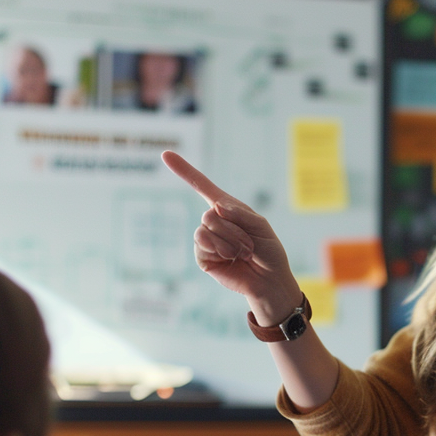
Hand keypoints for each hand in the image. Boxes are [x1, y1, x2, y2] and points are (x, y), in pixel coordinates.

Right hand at [162, 150, 301, 323]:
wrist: (269, 281)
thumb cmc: (269, 252)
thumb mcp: (261, 226)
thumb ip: (240, 213)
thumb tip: (217, 207)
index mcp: (228, 208)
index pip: (202, 186)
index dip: (184, 170)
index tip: (166, 155)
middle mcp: (214, 221)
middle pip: (210, 213)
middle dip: (234, 230)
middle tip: (249, 244)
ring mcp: (207, 239)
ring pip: (205, 228)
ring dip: (229, 241)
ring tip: (243, 253)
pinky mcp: (203, 257)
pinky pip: (202, 244)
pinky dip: (220, 249)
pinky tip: (230, 259)